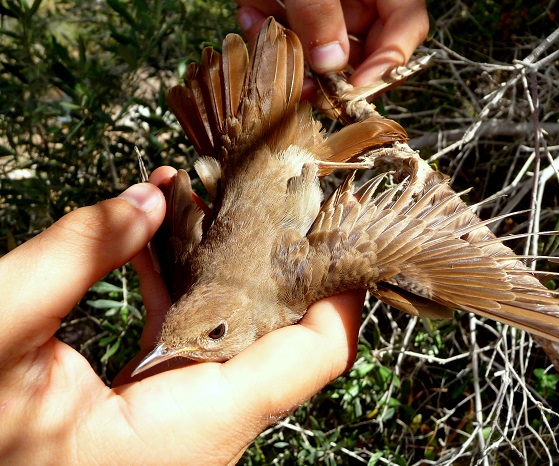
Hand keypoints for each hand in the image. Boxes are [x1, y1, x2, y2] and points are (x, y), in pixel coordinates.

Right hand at [0, 166, 363, 463]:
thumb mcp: (1, 339)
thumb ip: (73, 257)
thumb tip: (145, 198)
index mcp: (198, 425)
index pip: (315, 354)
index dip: (340, 288)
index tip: (338, 224)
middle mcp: (210, 428)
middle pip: (285, 334)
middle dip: (277, 257)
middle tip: (272, 190)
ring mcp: (188, 416)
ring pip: (239, 330)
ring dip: (224, 262)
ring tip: (209, 196)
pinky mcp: (161, 402)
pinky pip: (195, 335)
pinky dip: (183, 284)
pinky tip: (156, 236)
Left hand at [236, 0, 428, 89]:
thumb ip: (320, 8)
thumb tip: (330, 62)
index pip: (405, 26)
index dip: (388, 61)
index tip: (355, 86)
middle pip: (357, 45)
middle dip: (324, 67)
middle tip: (302, 85)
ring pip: (314, 41)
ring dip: (287, 44)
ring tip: (261, 26)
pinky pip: (286, 23)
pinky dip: (266, 22)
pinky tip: (251, 10)